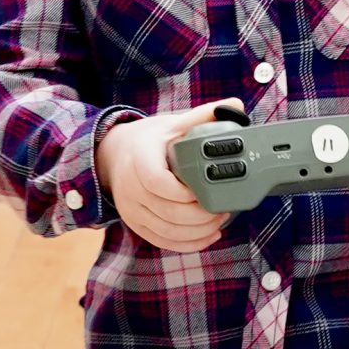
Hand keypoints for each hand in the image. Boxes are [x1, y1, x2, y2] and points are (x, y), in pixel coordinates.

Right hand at [95, 101, 238, 253]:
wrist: (112, 156)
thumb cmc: (148, 140)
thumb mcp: (172, 125)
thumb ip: (202, 116)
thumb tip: (235, 105)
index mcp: (139, 160)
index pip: (158, 183)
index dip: (183, 192)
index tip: (204, 190)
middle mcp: (131, 188)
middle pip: (167, 212)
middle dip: (200, 216)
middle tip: (224, 210)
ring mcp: (132, 209)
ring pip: (166, 231)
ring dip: (197, 231)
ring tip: (219, 221)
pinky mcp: (136, 224)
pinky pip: (161, 241)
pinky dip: (186, 244)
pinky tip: (208, 237)